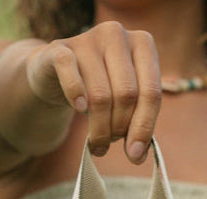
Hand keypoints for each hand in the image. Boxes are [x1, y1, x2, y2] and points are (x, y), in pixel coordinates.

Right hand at [25, 21, 161, 163]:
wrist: (55, 73)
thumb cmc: (98, 89)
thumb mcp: (124, 103)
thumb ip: (136, 124)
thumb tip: (137, 155)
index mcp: (143, 44)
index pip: (151, 92)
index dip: (144, 127)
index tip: (134, 154)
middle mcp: (117, 34)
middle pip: (127, 95)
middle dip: (119, 128)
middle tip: (109, 144)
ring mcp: (88, 38)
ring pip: (100, 95)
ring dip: (99, 129)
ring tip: (96, 143)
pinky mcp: (59, 49)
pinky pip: (71, 77)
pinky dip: (76, 97)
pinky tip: (79, 110)